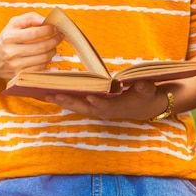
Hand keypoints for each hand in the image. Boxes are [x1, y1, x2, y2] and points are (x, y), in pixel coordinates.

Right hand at [0, 12, 63, 80]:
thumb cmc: (6, 39)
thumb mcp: (13, 24)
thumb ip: (29, 18)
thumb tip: (45, 19)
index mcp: (9, 37)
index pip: (35, 33)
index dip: (49, 29)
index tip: (56, 27)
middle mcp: (11, 53)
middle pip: (41, 47)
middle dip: (55, 40)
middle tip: (60, 35)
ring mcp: (15, 66)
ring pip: (43, 59)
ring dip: (53, 50)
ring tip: (54, 44)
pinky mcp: (20, 75)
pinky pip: (40, 68)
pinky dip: (47, 60)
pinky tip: (46, 54)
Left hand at [45, 81, 166, 120]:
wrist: (146, 107)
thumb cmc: (146, 97)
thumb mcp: (148, 91)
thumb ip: (144, 88)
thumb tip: (139, 84)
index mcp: (117, 107)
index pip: (105, 106)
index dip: (97, 102)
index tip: (89, 97)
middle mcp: (105, 111)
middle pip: (85, 108)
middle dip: (69, 102)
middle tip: (54, 95)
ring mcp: (99, 110)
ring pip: (78, 108)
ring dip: (63, 102)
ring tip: (47, 95)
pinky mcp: (95, 108)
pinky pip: (78, 106)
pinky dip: (66, 101)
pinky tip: (53, 96)